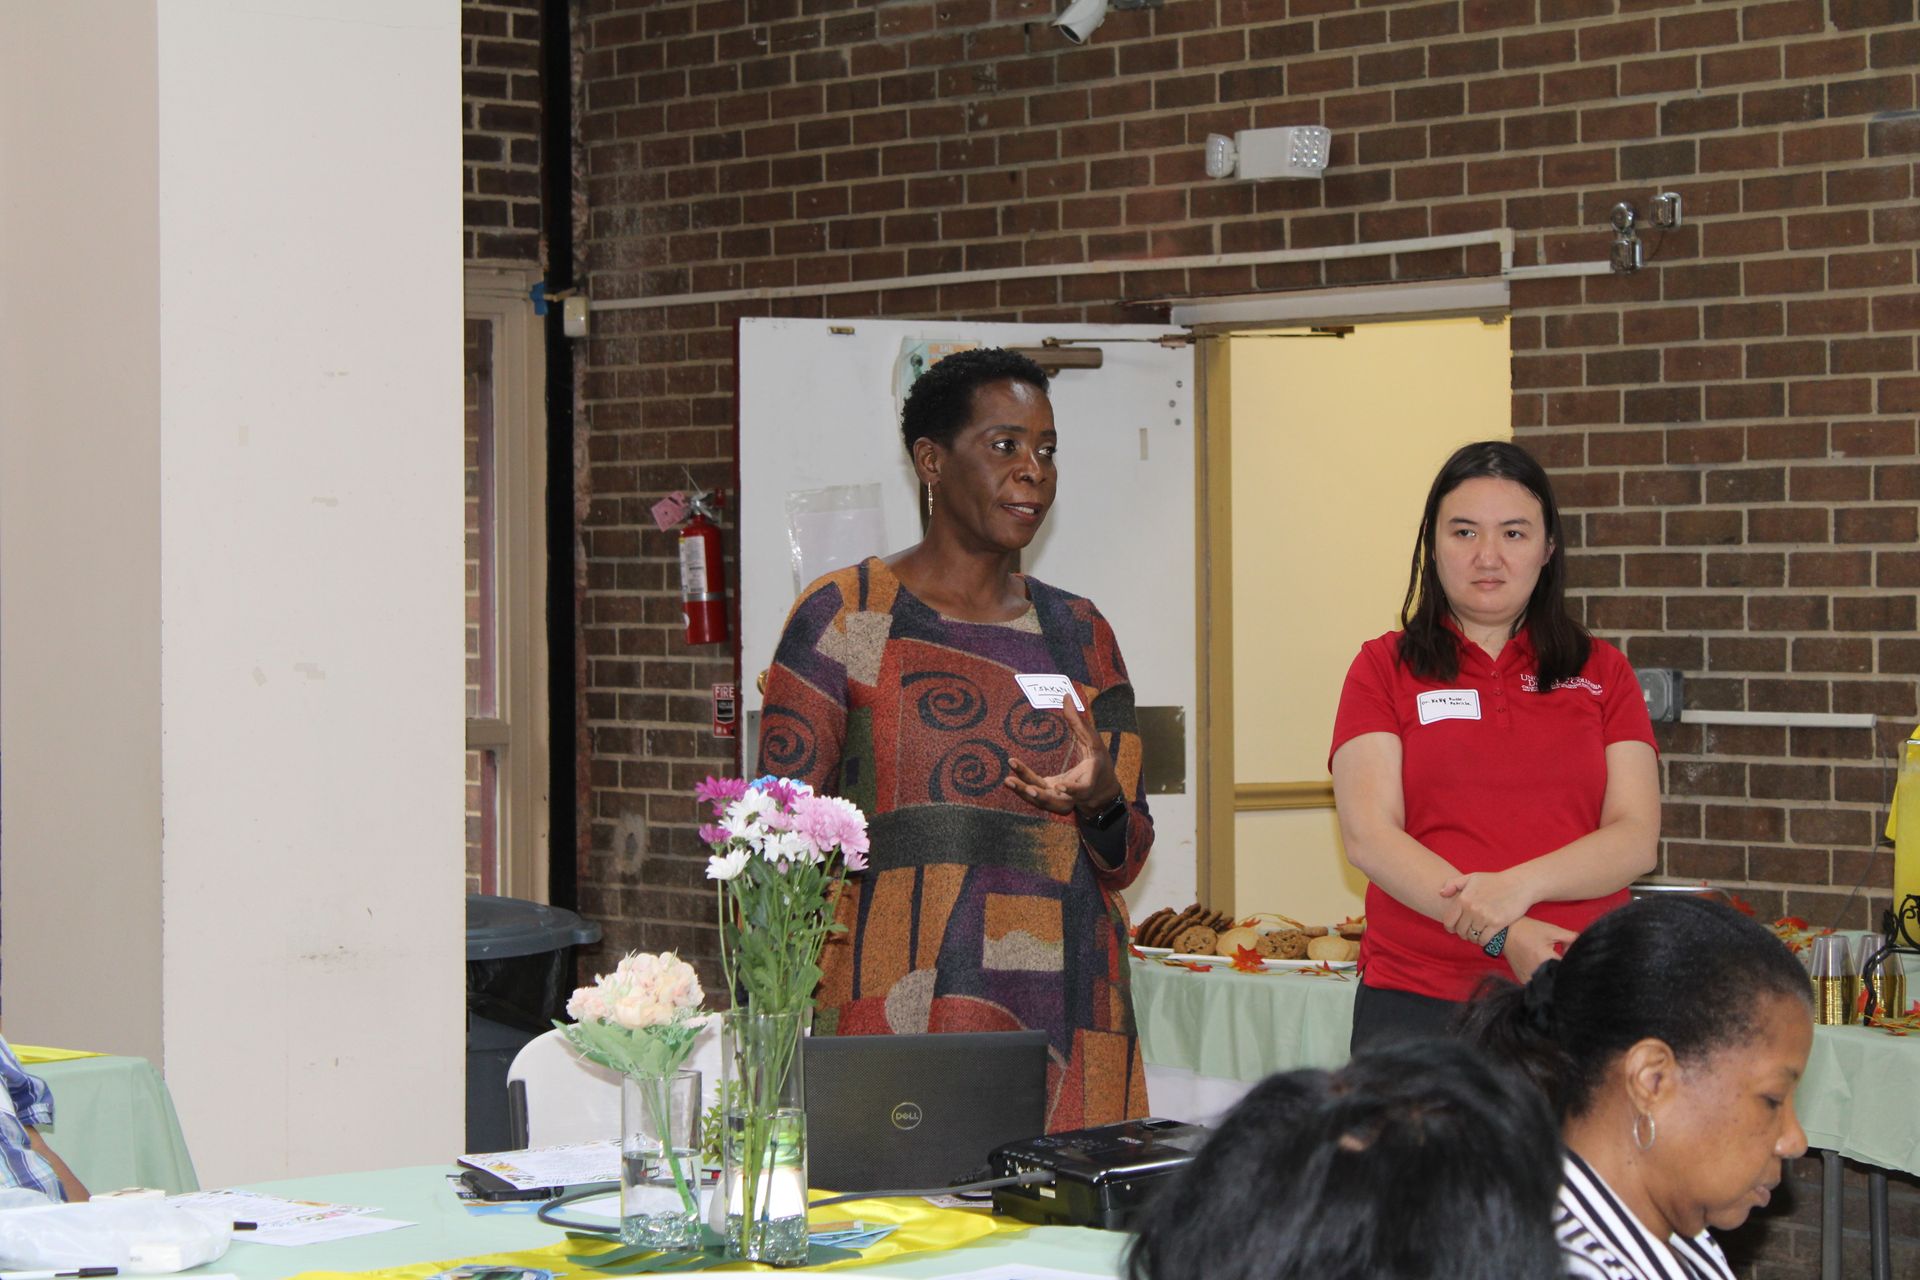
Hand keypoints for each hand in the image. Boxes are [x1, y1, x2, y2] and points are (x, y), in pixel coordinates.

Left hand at [1004, 695, 1120, 817]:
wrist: (1100, 791)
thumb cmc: (1098, 763)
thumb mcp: (1094, 742)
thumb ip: (1079, 722)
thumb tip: (1066, 696)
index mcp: (1088, 783)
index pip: (1080, 790)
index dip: (1071, 790)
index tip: (1059, 786)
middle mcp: (1073, 797)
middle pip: (1054, 800)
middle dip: (1037, 795)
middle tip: (1024, 786)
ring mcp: (1060, 800)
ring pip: (1041, 801)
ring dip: (1024, 793)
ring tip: (1008, 781)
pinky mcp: (1050, 797)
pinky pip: (1035, 794)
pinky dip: (1023, 787)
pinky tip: (1010, 778)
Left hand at [1438, 868, 1537, 944]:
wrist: (1518, 884)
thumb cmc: (1494, 881)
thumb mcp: (1472, 877)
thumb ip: (1453, 884)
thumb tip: (1441, 894)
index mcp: (1463, 899)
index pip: (1449, 921)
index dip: (1450, 927)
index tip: (1454, 928)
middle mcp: (1472, 909)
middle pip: (1460, 931)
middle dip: (1462, 933)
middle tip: (1467, 932)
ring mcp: (1484, 917)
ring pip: (1471, 936)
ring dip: (1473, 937)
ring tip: (1476, 934)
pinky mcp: (1497, 924)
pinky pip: (1484, 939)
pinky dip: (1482, 941)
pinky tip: (1484, 937)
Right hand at [1501, 916, 1575, 981]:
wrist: (1504, 933)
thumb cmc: (1528, 930)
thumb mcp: (1552, 930)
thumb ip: (1571, 938)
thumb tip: (1582, 946)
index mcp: (1545, 959)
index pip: (1567, 969)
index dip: (1573, 964)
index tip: (1571, 956)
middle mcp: (1536, 972)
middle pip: (1558, 977)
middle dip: (1563, 970)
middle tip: (1561, 956)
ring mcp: (1528, 978)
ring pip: (1548, 982)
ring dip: (1553, 975)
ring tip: (1550, 962)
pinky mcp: (1523, 980)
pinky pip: (1538, 983)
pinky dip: (1543, 977)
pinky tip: (1543, 967)